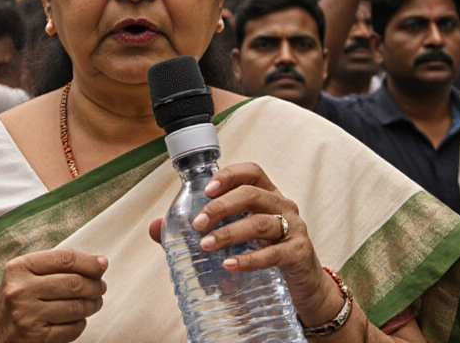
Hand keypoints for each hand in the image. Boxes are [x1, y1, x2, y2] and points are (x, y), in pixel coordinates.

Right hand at [0, 248, 107, 342]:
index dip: (89, 262)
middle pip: (74, 284)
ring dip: (93, 304)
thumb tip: (100, 263)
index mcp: (19, 267)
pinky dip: (81, 323)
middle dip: (95, 285)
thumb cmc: (16, 294)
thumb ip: (58, 264)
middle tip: (100, 287)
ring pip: (76, 307)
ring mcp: (27, 315)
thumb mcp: (26, 272)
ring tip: (95, 302)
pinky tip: (79, 318)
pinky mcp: (35, 337)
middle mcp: (21, 290)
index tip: (103, 265)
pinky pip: (71, 329)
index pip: (65, 259)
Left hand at [146, 163, 341, 328]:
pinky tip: (230, 265)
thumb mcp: (237, 238)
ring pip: (261, 223)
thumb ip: (200, 230)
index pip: (252, 172)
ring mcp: (294, 229)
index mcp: (268, 195)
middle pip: (252, 194)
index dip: (229, 175)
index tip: (206, 189)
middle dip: (222, 206)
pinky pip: (274, 253)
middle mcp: (283, 206)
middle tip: (198, 223)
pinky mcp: (299, 254)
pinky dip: (250, 259)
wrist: (304, 288)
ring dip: (230, 232)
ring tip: (207, 245)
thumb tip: (155, 228)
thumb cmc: (266, 255)